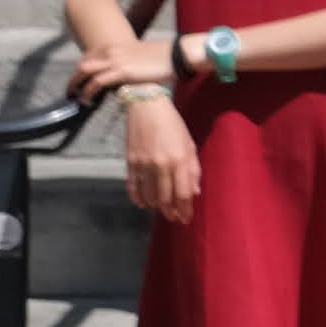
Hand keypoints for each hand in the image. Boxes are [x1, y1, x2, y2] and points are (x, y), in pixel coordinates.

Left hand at [69, 27, 173, 101]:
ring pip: (84, 72)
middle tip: (71, 92)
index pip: (89, 56)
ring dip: (77, 86)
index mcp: (116, 46)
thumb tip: (123, 77)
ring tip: (76, 98)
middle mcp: (112, 50)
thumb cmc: (164, 58)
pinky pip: (96, 82)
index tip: (80, 81)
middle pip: (83, 64)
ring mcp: (116, 60)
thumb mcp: (140, 56)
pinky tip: (88, 101)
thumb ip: (127, 63)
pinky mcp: (122, 71)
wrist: (177, 54)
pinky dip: (88, 92)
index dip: (82, 70)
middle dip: (74, 79)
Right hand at [121, 95, 200, 224]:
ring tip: (161, 209)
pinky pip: (133, 188)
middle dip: (170, 212)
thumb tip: (194, 192)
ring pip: (149, 196)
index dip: (184, 210)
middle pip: (165, 199)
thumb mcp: (189, 144)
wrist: (147, 107)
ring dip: (155, 207)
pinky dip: (138, 199)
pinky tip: (143, 203)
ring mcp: (144, 164)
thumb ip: (193, 169)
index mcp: (180, 160)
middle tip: (174, 218)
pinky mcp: (130, 162)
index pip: (182, 194)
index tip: (185, 219)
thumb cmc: (173, 125)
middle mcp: (162, 165)